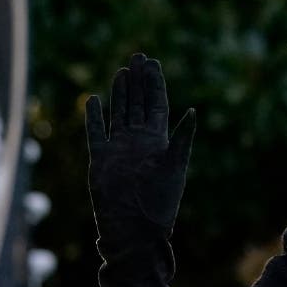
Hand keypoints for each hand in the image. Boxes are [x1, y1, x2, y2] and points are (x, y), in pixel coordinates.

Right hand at [86, 53, 195, 240]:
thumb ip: (182, 139)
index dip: (155, 83)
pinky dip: (94, 117)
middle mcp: (138, 141)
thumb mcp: (174, 167)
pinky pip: (96, 132)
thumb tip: (192, 110)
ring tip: (122, 72)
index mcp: (159, 141)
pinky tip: (94, 100)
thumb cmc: (159, 203)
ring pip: (118, 113)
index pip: (156, 104)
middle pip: (137, 103)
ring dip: (120, 93)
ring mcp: (119, 149)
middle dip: (138, 81)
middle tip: (138, 56)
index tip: (153, 62)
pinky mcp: (100, 159)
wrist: (133, 229)